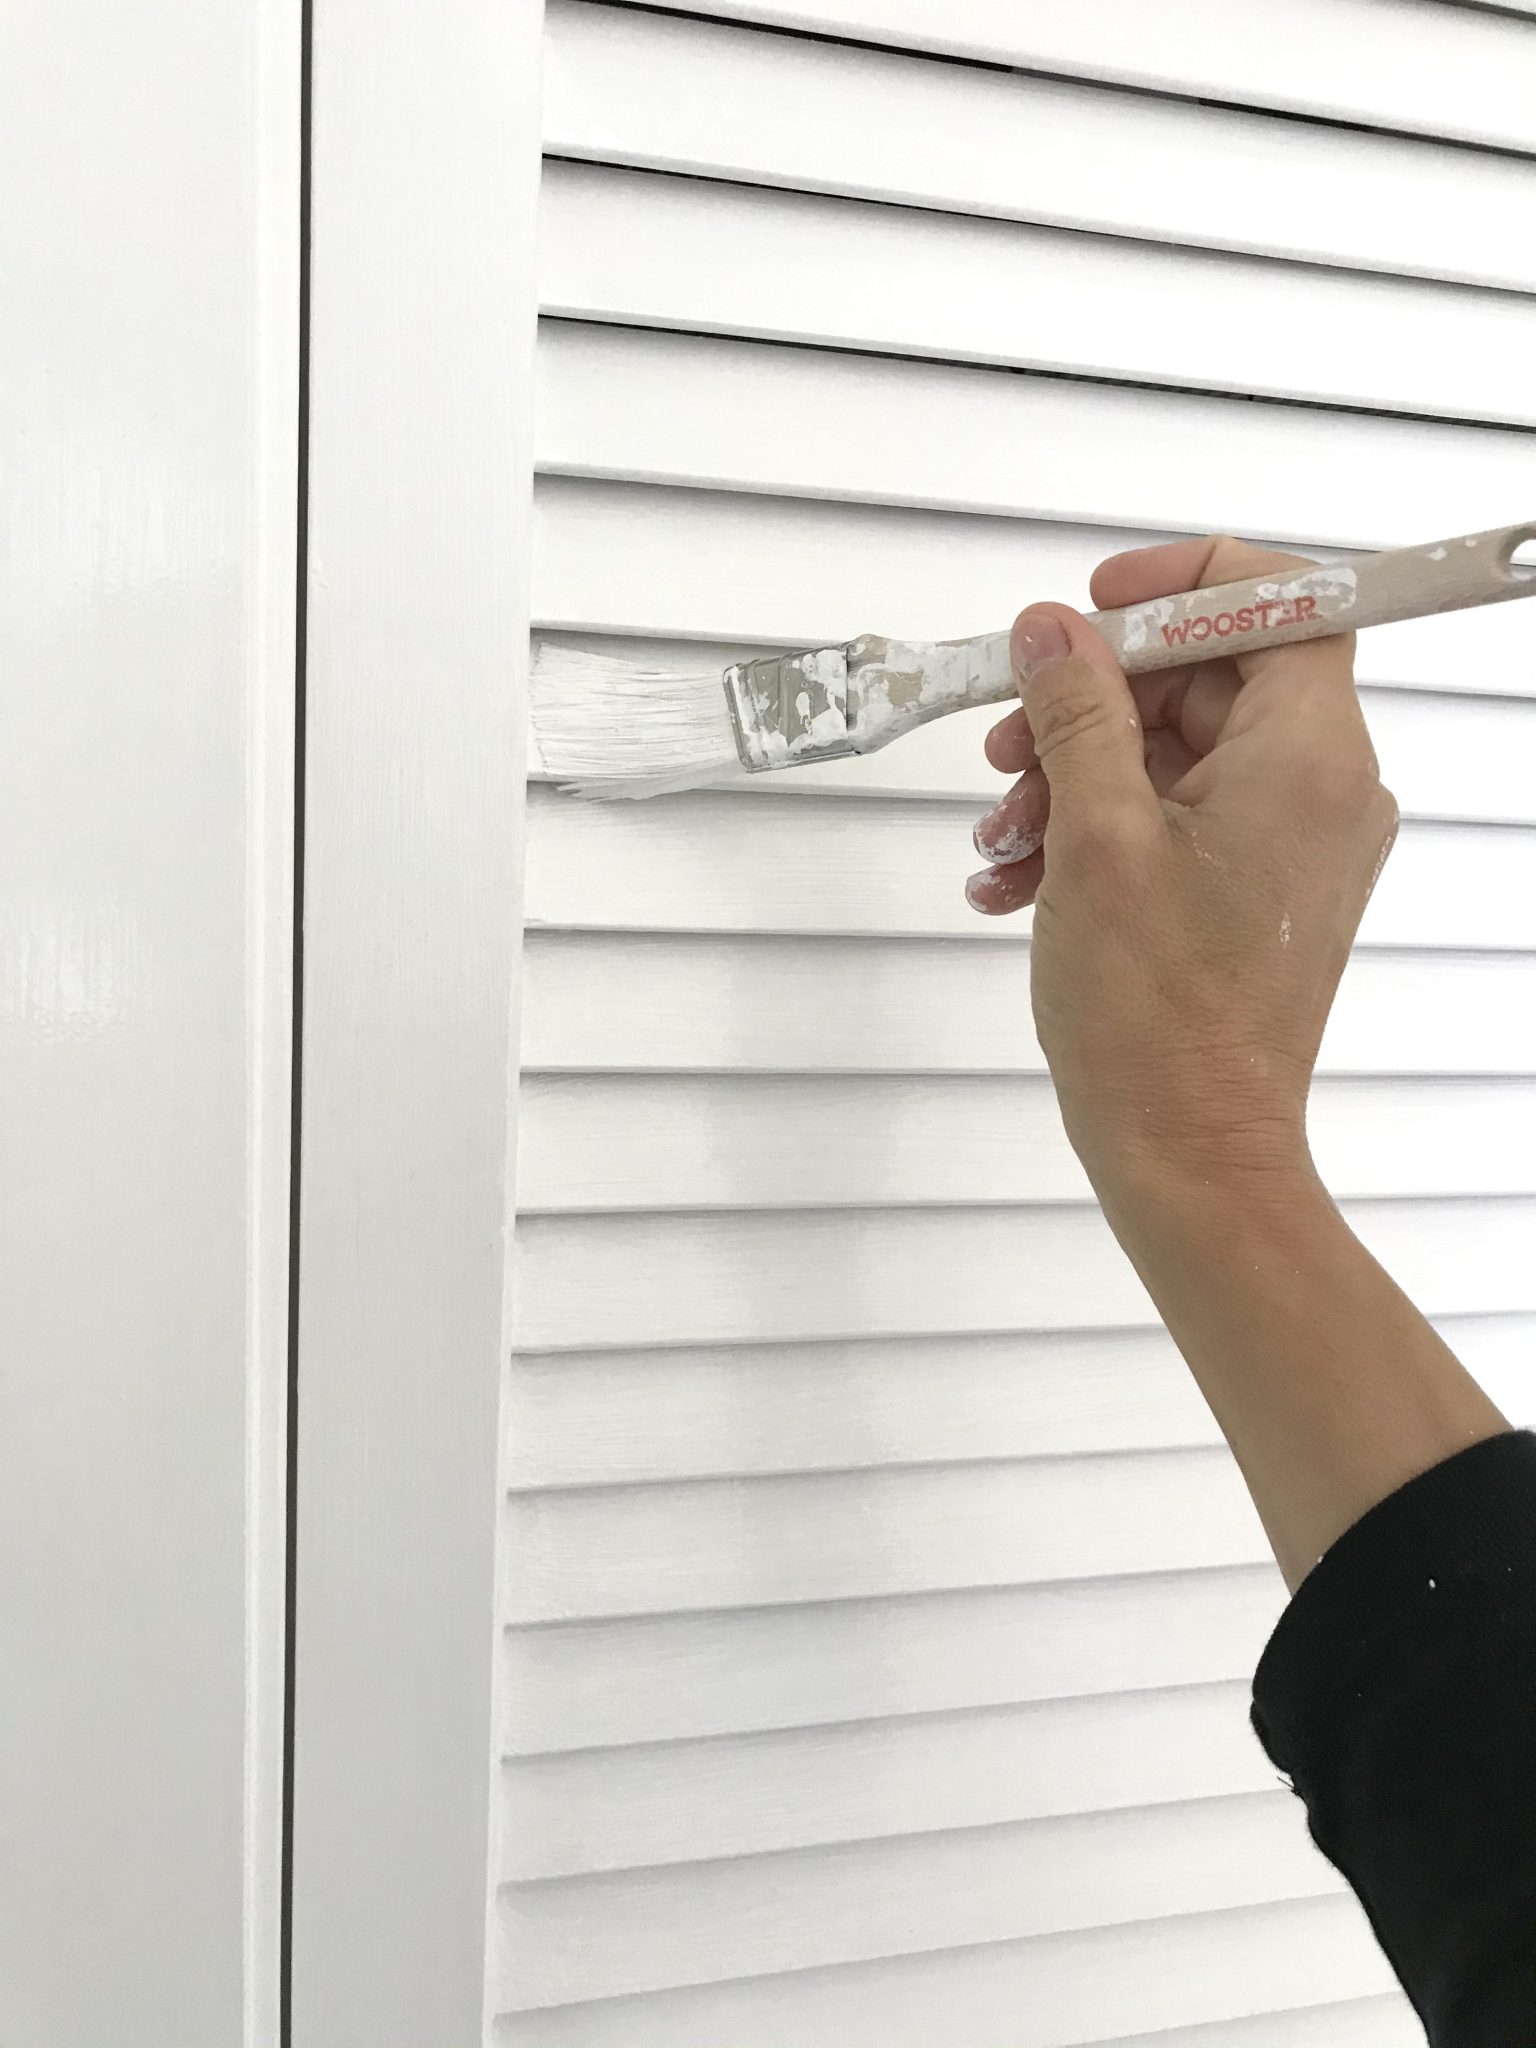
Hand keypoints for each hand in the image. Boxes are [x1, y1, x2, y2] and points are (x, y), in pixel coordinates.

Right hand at [964, 536, 1399, 1203]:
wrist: (1189, 1153)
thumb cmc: (1162, 1022)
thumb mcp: (1096, 837)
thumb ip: (1078, 712)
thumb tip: (1053, 631)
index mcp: (1307, 758)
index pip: (1280, 603)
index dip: (1181, 587)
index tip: (1095, 608)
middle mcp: (1318, 791)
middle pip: (1206, 680)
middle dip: (1091, 704)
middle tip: (1010, 745)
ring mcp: (1288, 844)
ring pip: (1175, 752)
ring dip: (1074, 776)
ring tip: (1004, 837)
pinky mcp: (1255, 891)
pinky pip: (1174, 818)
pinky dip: (1096, 830)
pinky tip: (1018, 879)